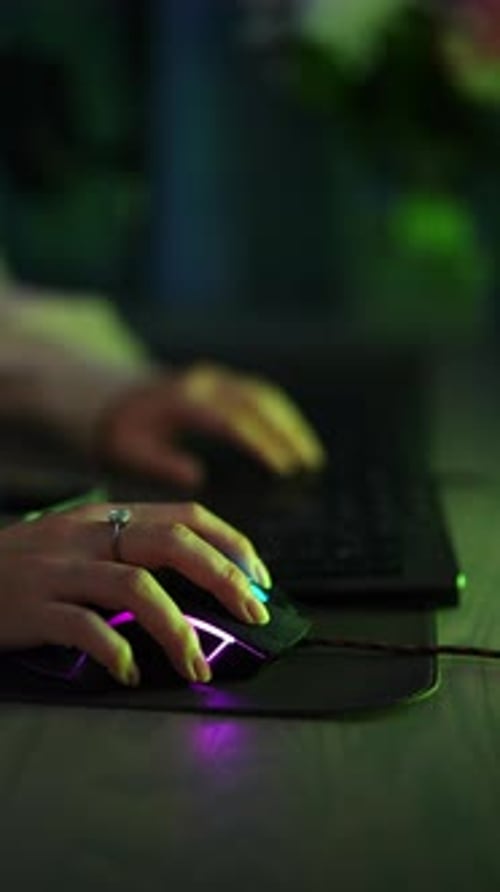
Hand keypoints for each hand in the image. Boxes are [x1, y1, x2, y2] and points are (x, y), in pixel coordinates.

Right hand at [0, 501, 271, 685]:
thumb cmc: (18, 566)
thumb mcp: (75, 543)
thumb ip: (125, 550)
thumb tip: (193, 581)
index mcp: (105, 517)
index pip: (186, 516)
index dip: (232, 544)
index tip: (260, 578)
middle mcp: (87, 535)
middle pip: (173, 543)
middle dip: (224, 578)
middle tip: (253, 614)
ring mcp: (58, 569)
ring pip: (137, 587)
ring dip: (179, 629)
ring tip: (196, 664)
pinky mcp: (31, 607)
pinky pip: (84, 628)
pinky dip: (116, 652)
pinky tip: (128, 672)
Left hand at [97, 362, 326, 485]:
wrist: (105, 395)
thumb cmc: (117, 431)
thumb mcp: (128, 452)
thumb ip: (160, 463)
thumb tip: (196, 476)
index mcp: (183, 402)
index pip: (232, 422)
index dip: (261, 444)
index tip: (284, 468)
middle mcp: (202, 383)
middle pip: (256, 403)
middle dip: (287, 432)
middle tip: (309, 462)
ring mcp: (211, 378)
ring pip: (260, 393)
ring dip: (288, 420)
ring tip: (309, 452)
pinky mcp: (215, 379)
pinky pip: (254, 391)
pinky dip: (278, 411)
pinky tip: (290, 432)